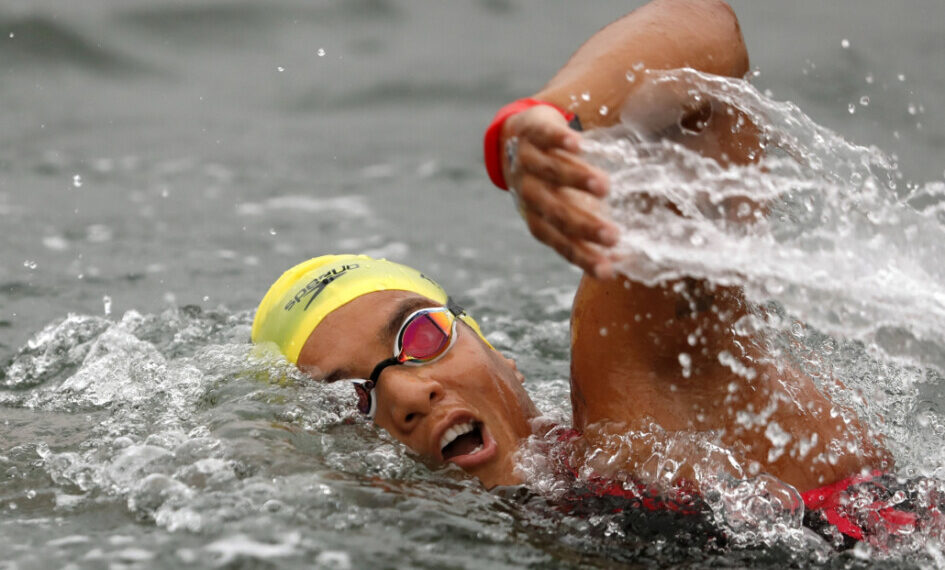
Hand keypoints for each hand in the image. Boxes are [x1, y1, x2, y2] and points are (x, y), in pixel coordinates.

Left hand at [501, 106, 618, 278]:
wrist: (517, 139)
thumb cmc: (552, 182)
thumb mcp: (568, 206)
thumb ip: (591, 228)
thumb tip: (626, 258)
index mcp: (539, 219)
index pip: (562, 243)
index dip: (584, 257)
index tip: (608, 272)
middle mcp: (531, 194)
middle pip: (558, 213)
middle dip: (585, 226)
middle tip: (614, 236)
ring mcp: (528, 163)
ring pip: (552, 174)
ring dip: (577, 181)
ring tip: (605, 187)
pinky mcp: (532, 134)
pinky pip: (544, 138)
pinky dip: (559, 142)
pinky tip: (578, 145)